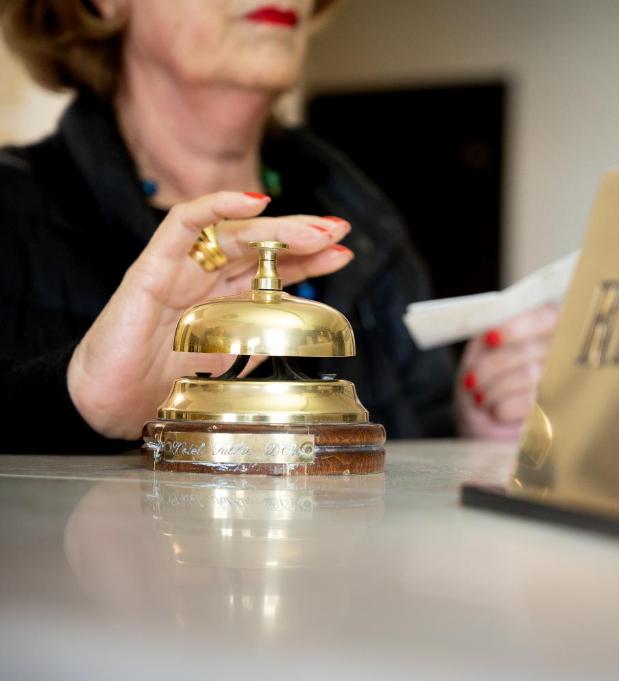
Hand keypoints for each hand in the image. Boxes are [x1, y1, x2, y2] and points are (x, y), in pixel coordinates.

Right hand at [67, 191, 353, 438]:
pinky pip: (183, 224)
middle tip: (337, 231)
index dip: (309, 259)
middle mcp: (206, 278)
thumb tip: (310, 322)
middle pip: (260, 244)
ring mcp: (181, 269)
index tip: (343, 254)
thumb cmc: (167, 386)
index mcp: (226, 298)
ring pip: (234, 231)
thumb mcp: (235, 361)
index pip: (273, 268)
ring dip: (279, 225)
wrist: (114, 407)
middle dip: (302, 235)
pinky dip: (219, 206)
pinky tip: (253, 202)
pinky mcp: (152, 266)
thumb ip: (267, 337)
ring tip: (314, 229)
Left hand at [455, 303, 558, 439]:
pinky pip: (533, 403)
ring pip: (532, 374)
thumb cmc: (482, 387)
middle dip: (494, 365)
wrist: (480, 432)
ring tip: (479, 398)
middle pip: (536, 348)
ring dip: (495, 388)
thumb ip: (492, 332)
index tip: (489, 338)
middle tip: (471, 381)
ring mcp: (565, 387)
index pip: (549, 317)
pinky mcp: (560, 416)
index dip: (520, 326)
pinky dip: (504, 408)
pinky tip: (496, 412)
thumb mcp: (480, 354)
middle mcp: (563, 357)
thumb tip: (495, 326)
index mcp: (547, 333)